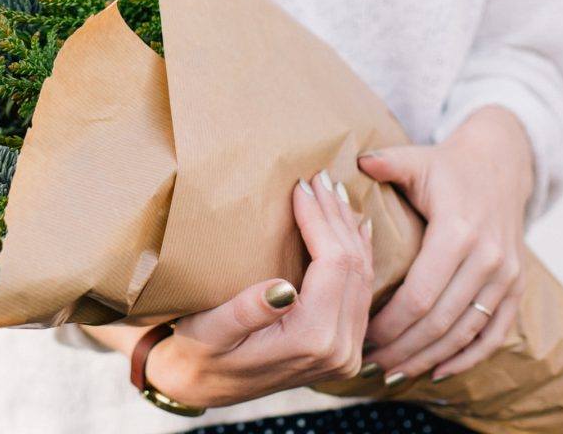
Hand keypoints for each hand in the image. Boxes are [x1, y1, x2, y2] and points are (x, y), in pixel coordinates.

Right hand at [94, 170, 373, 408]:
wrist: (204, 385)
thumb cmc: (198, 353)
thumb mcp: (208, 332)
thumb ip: (245, 313)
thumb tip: (281, 288)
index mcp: (311, 341)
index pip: (333, 265)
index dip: (321, 220)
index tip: (301, 186)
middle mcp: (340, 350)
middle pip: (354, 267)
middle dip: (337, 217)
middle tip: (319, 177)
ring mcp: (347, 352)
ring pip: (364, 277)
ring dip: (349, 231)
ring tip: (334, 192)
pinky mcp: (345, 347)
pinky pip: (362, 292)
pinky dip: (356, 254)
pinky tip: (351, 228)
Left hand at [358, 105, 533, 384]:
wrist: (501, 164)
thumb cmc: (446, 166)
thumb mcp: (415, 159)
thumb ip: (386, 162)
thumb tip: (354, 161)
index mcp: (458, 232)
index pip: (419, 294)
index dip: (389, 323)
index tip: (360, 335)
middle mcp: (488, 259)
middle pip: (440, 321)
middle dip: (403, 348)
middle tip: (369, 362)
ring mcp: (507, 276)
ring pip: (466, 332)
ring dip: (429, 357)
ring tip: (394, 371)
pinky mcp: (517, 287)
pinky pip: (495, 333)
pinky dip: (469, 357)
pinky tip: (438, 371)